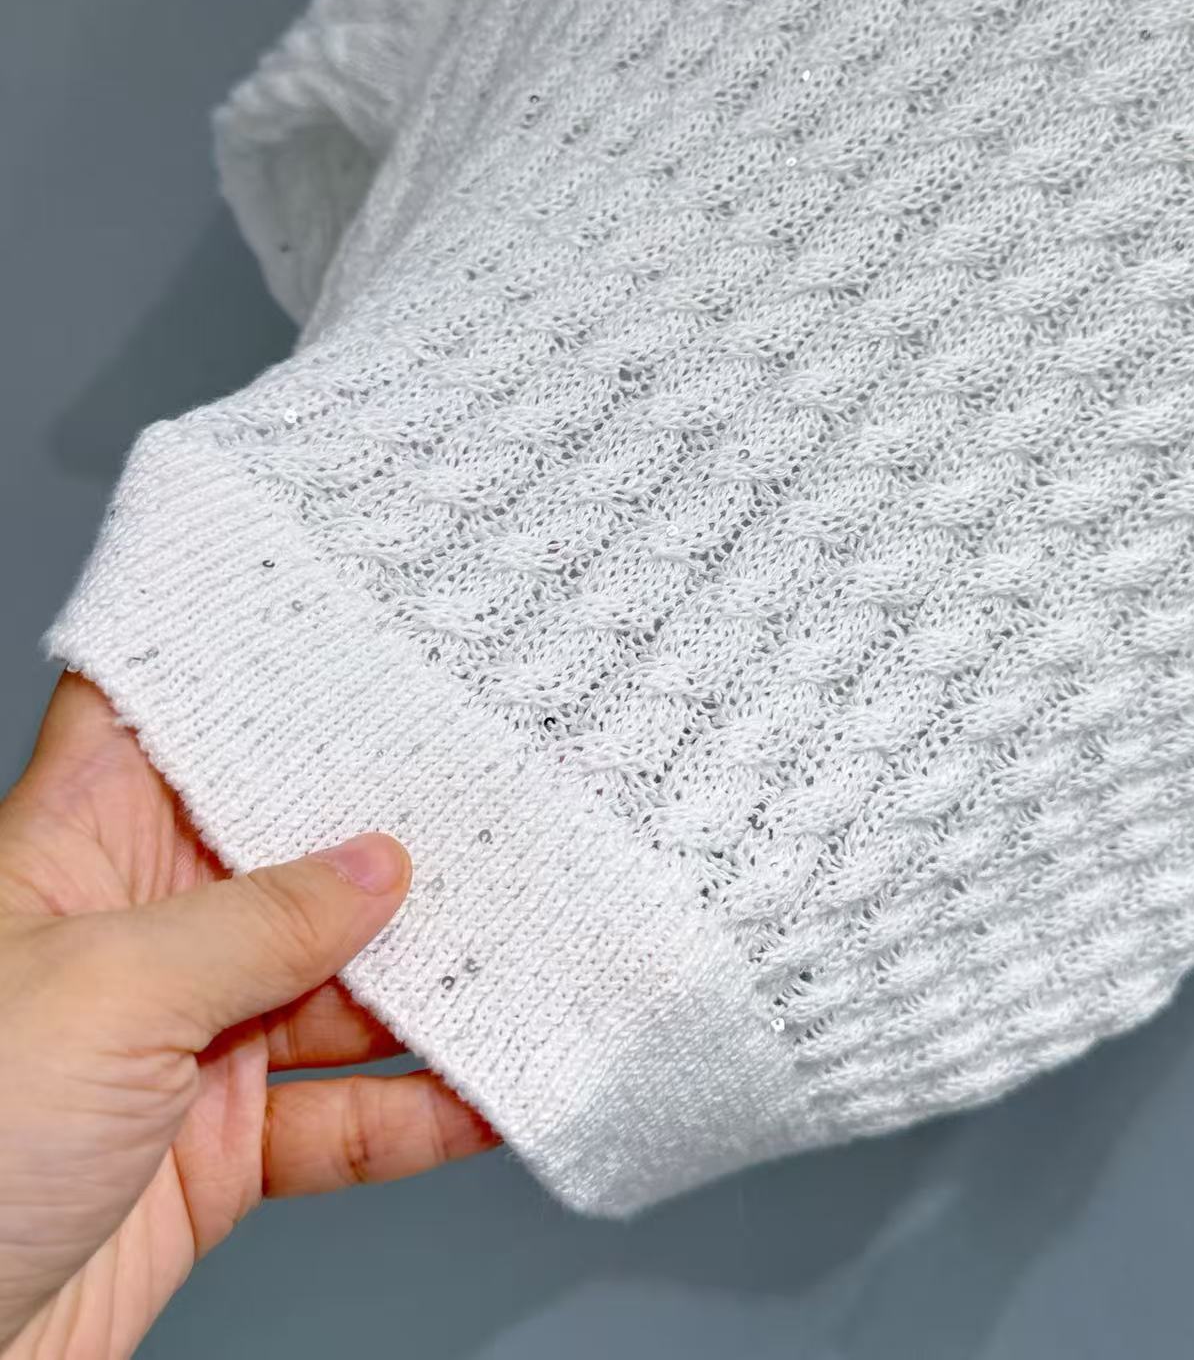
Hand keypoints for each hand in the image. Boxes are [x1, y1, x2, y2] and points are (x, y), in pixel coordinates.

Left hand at [0, 672, 496, 1358]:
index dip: (241, 670)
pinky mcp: (215, 1153)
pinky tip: (491, 1093)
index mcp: (73, 854)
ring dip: (430, 985)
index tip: (346, 633)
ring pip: (332, 991)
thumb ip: (258, 926)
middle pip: (282, 860)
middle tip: (493, 802)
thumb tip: (376, 869)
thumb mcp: (108, 994)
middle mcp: (134, 938)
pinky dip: (421, 1114)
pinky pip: (341, 1119)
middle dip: (383, 839)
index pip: (155, 723)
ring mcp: (180, 1046)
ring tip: (527, 948)